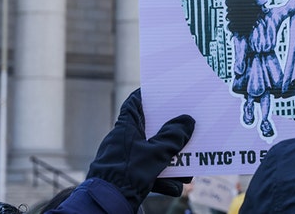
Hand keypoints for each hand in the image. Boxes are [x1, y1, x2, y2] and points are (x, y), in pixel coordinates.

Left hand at [86, 89, 194, 210]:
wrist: (106, 202)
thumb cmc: (127, 172)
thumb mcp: (155, 154)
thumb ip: (172, 138)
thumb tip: (187, 120)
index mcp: (126, 127)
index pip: (135, 103)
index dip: (148, 95)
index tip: (164, 90)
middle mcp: (126, 140)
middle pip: (152, 130)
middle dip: (171, 135)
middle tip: (188, 131)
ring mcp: (128, 158)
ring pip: (155, 154)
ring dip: (172, 162)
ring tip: (188, 172)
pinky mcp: (130, 176)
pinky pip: (151, 173)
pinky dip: (164, 180)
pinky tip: (174, 187)